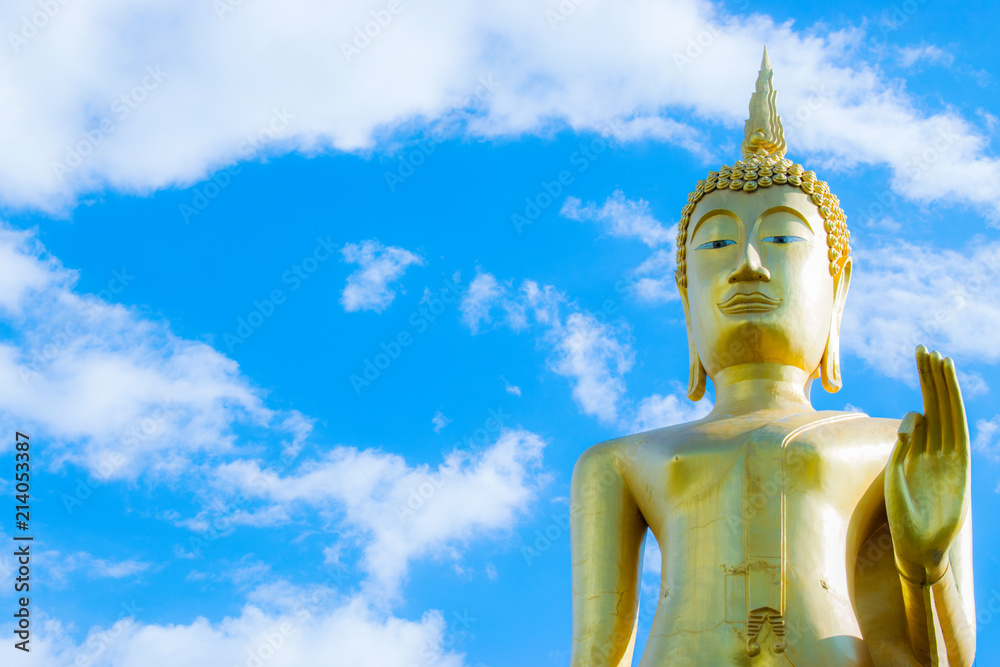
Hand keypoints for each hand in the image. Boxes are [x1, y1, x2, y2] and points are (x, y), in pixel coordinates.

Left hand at [885, 345, 970, 584]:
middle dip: (931, 377)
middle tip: (926, 348)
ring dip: (943, 388)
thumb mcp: (896, 474)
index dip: (923, 383)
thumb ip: (903, 446)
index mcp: (918, 449)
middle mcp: (936, 448)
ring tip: (940, 360)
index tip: (919, 356)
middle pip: (935, 405)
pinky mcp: (959, 469)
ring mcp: (948, 457)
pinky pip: (955, 434)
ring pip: (946, 414)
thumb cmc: (904, 514)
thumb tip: (913, 420)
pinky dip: (950, 414)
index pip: (923, 407)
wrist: (918, 546)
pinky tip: (941, 392)